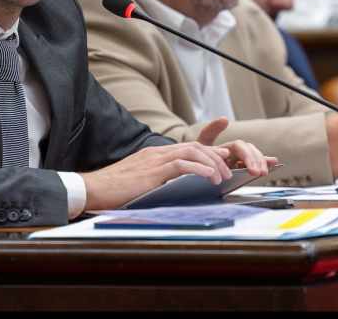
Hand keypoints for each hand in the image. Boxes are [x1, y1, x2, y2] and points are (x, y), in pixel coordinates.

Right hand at [80, 116, 276, 212]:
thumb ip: (165, 182)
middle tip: (247, 169)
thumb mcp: (146, 184)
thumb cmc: (116, 191)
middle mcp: (163, 152)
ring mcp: (159, 158)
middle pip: (204, 146)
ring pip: (197, 152)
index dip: (223, 152)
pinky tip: (212, 179)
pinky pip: (183, 164)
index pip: (199, 147)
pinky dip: (201, 169)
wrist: (90, 190)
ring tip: (228, 177)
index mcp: (163, 154)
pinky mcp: (154, 169)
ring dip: (217, 164)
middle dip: (229, 155)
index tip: (247, 161)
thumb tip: (187, 191)